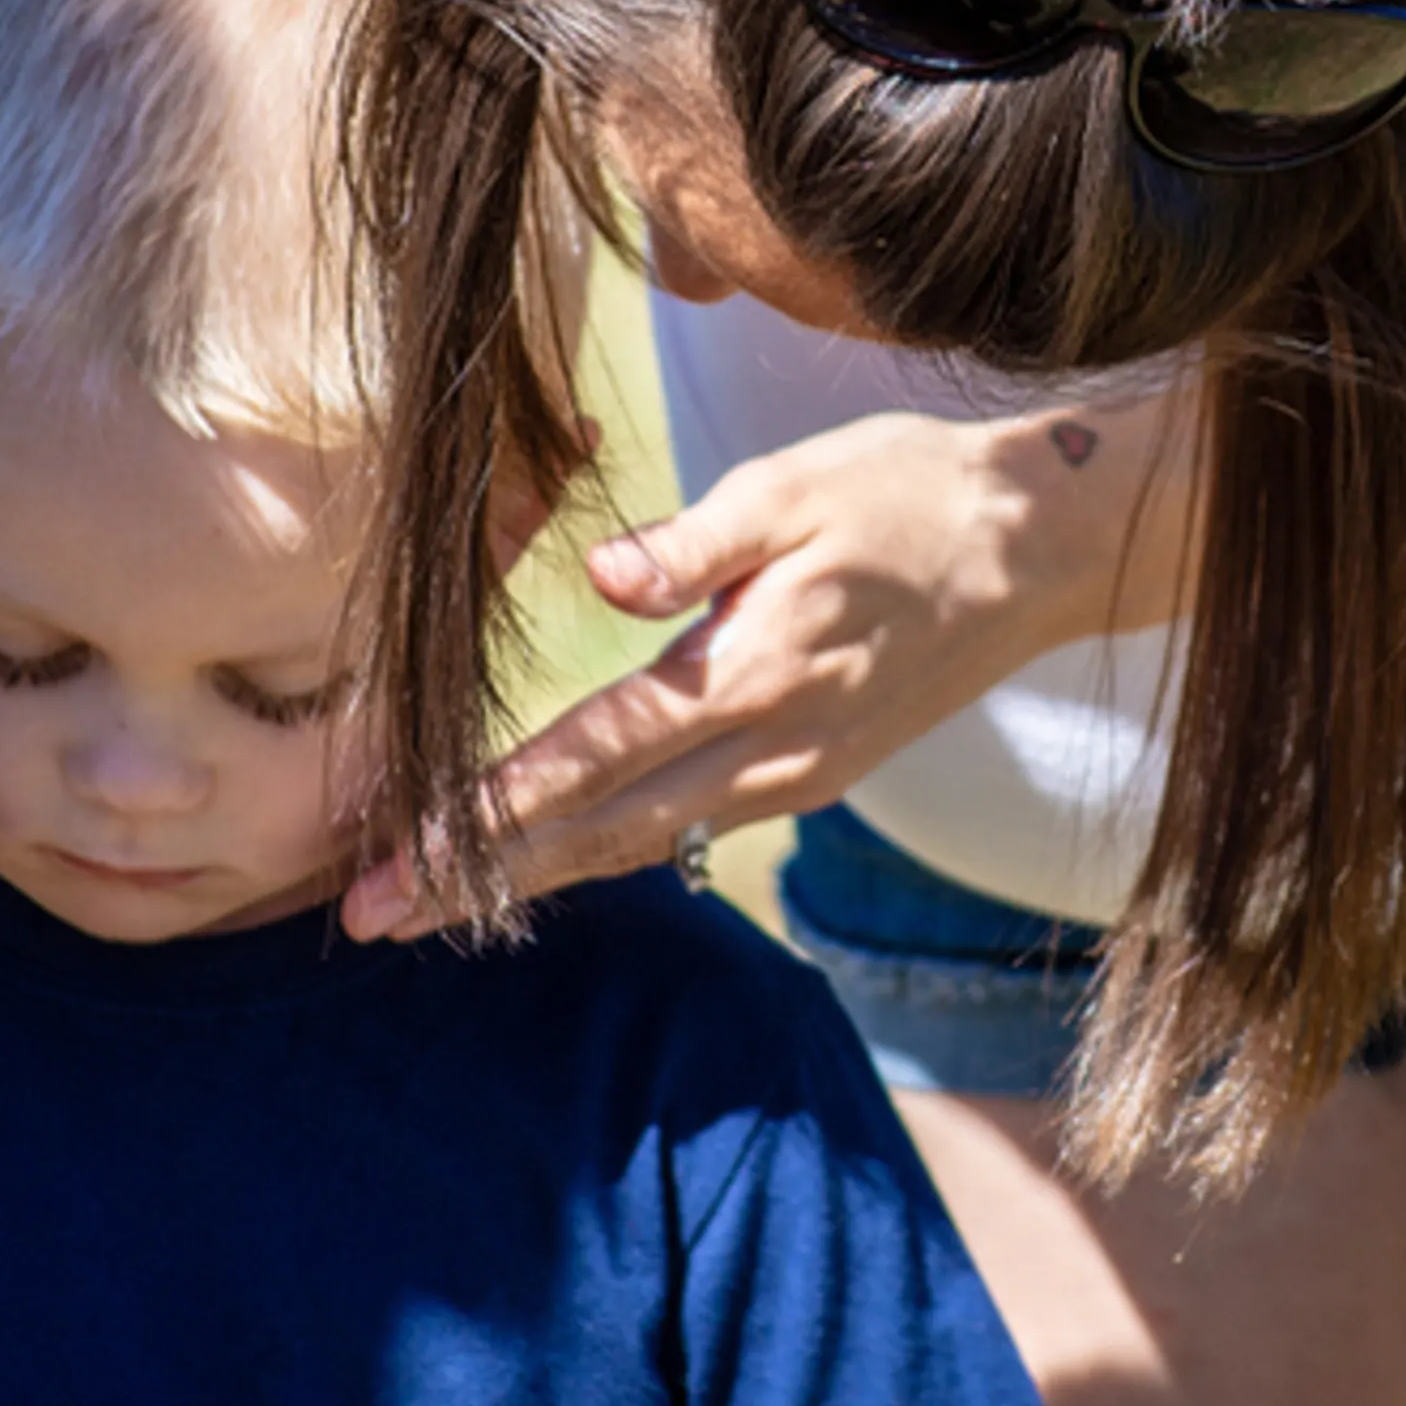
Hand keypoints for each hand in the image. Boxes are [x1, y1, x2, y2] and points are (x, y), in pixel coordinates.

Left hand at [341, 395, 1187, 936]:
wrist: (1042, 548)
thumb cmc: (911, 493)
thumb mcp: (799, 486)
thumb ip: (695, 542)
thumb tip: (597, 576)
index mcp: (752, 672)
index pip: (590, 757)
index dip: (485, 812)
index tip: (395, 855)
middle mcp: (771, 748)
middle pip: (597, 831)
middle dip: (477, 879)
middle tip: (363, 918)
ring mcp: (798, 772)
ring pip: (642, 842)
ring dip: (534, 878)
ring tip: (433, 909)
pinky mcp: (816, 771)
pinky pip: (688, 826)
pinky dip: (609, 850)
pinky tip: (552, 862)